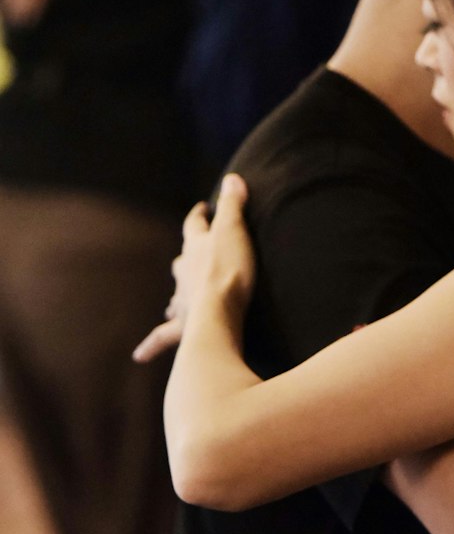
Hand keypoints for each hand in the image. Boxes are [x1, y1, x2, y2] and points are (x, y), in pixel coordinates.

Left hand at [133, 174, 254, 363]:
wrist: (217, 310)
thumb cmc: (229, 270)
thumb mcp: (235, 230)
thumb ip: (233, 204)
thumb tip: (232, 178)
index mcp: (197, 248)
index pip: (194, 225)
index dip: (198, 216)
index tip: (201, 209)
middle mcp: (184, 274)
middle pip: (181, 262)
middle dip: (184, 259)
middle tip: (185, 259)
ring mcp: (183, 301)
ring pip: (175, 297)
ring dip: (175, 298)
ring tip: (171, 304)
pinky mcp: (185, 327)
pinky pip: (163, 337)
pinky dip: (151, 345)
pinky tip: (139, 356)